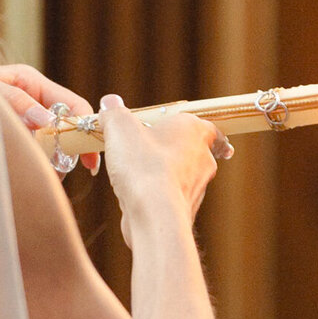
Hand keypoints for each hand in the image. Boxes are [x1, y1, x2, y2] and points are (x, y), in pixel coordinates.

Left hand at [0, 61, 99, 174]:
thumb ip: (20, 102)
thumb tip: (49, 121)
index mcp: (32, 82)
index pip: (74, 104)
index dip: (86, 128)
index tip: (92, 157)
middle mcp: (33, 100)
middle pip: (68, 127)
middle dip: (68, 150)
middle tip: (60, 171)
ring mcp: (26, 121)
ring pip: (54, 146)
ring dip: (51, 161)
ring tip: (38, 170)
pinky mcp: (18, 140)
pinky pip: (38, 155)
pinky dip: (38, 166)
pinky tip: (29, 171)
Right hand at [99, 94, 232, 234]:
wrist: (155, 215)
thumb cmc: (144, 166)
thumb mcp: (120, 129)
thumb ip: (114, 113)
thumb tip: (110, 103)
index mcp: (194, 130)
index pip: (207, 125)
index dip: (195, 127)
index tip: (187, 129)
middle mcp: (202, 158)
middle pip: (192, 150)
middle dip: (172, 150)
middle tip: (148, 149)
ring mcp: (198, 185)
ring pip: (183, 175)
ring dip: (165, 175)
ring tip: (137, 175)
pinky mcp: (187, 209)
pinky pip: (173, 197)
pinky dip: (160, 196)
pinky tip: (139, 197)